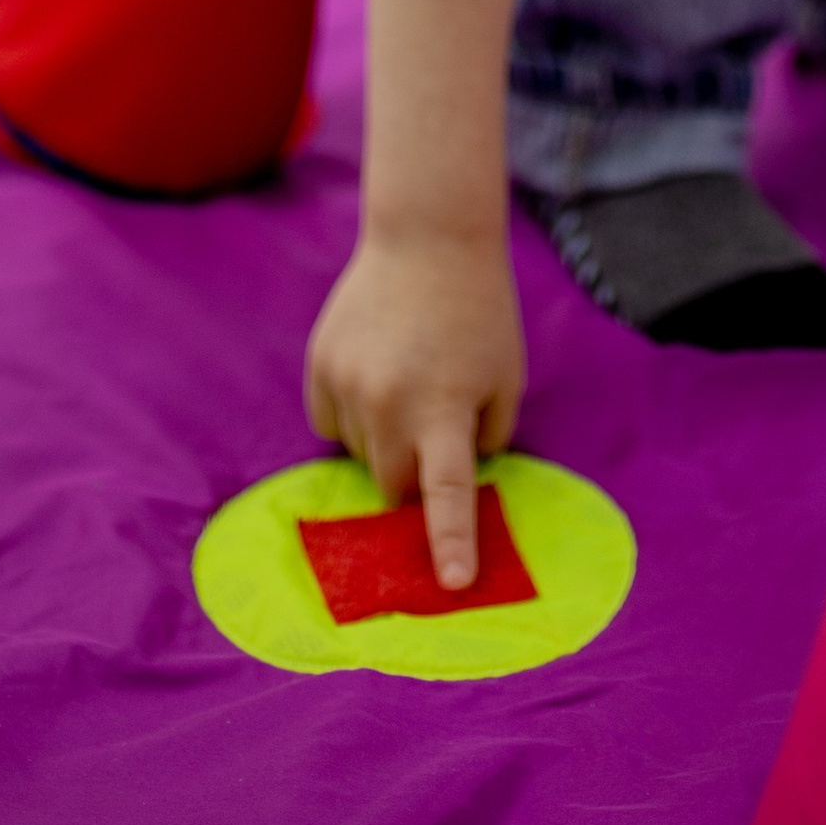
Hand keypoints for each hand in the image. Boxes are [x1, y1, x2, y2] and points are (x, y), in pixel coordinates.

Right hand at [305, 223, 525, 590]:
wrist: (427, 239)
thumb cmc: (478, 313)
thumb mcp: (505, 378)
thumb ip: (484, 439)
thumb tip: (453, 484)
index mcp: (446, 409)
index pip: (448, 493)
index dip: (451, 542)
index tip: (452, 585)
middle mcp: (391, 403)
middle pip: (392, 487)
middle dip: (412, 479)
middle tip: (432, 436)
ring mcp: (349, 384)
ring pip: (361, 454)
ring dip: (385, 439)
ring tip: (409, 380)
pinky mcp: (320, 367)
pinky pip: (332, 423)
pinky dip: (353, 415)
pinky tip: (376, 372)